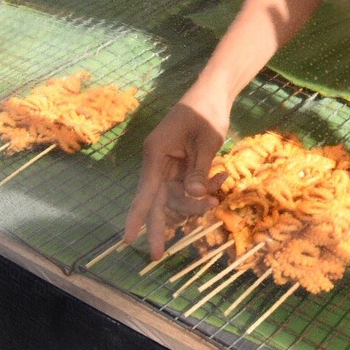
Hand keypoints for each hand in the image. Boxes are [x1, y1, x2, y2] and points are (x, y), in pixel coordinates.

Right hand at [124, 95, 229, 259]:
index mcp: (156, 154)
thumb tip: (193, 196)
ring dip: (196, 201)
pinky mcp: (181, 165)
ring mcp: (169, 164)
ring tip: (217, 196)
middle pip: (156, 200)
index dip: (137, 217)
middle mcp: (157, 162)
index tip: (128, 239)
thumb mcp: (206, 141)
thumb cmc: (207, 112)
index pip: (145, 192)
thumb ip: (198, 170)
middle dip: (160, 226)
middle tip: (158, 255)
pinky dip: (204, 186)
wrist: (213, 94)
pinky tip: (222, 178)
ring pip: (176, 196)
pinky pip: (188, 185)